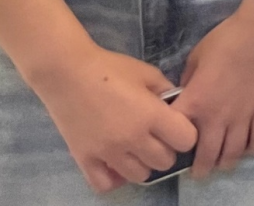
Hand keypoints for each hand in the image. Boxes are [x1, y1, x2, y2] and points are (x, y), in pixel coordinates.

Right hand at [30, 42, 198, 190]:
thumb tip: (175, 105)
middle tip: (157, 137)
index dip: (186, 134)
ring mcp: (108, 152)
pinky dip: (115, 178)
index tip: (178, 127)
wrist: (67, 74)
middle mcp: (132, 138)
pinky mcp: (85, 159)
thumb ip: (165, 91)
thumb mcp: (147, 73)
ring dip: (143, 164)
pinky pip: (105, 184)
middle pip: (165, 162)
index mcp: (152, 115)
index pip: (186, 140)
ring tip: (137, 149)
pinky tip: (116, 164)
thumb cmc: (110, 68)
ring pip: (139, 176)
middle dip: (167, 150)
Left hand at [170, 0, 253, 178]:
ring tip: (222, 163)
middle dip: (201, 169)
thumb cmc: (226, 39)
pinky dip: (253, 148)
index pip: (178, 134)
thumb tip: (187, 97)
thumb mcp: (195, 57)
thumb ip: (189, 83)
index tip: (173, 148)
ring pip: (234, 152)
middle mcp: (218, 116)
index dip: (173, 144)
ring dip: (226, 162)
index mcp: (196, 101)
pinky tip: (248, 148)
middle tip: (198, 172)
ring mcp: (244, 115)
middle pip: (207, 155)